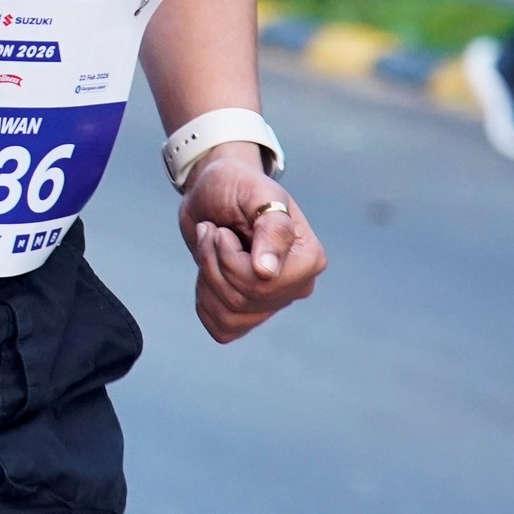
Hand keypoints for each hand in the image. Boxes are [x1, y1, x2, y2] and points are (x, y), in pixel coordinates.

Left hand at [177, 144, 324, 342]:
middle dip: (214, 262)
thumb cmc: (237, 185)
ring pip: (229, 315)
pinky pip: (222, 328)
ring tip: (212, 247)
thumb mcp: (255, 192)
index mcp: (308, 258)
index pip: (262, 283)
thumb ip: (270, 228)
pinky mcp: (248, 312)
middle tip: (212, 232)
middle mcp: (296, 286)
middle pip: (243, 299)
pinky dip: (205, 300)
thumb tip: (268, 273)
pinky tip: (209, 272)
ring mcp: (273, 302)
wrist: (213, 192)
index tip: (224, 231)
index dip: (229, 258)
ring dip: (207, 276)